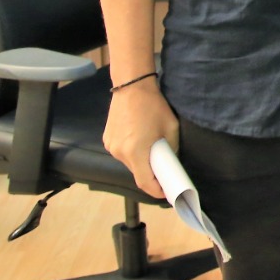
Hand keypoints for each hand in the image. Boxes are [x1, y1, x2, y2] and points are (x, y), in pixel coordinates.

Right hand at [104, 79, 177, 199]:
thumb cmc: (154, 106)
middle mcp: (119, 153)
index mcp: (136, 152)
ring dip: (141, 161)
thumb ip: (172, 148)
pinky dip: (132, 152)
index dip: (156, 190)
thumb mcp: (170, 128)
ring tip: (152, 149)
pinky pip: (122, 152)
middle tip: (164, 168)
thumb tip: (171, 160)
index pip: (144, 182)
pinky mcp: (107, 139)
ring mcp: (110, 146)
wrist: (131, 86)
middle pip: (137, 172)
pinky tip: (140, 139)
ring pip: (129, 163)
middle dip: (151, 173)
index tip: (167, 193)